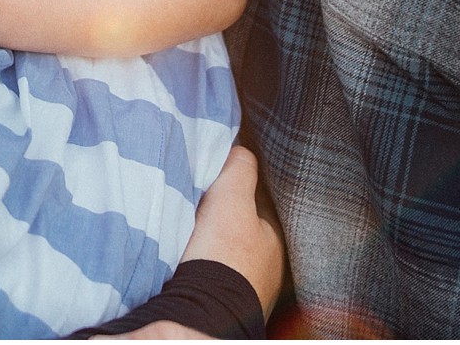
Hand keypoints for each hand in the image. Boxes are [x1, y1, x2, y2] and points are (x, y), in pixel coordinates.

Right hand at [179, 145, 285, 316]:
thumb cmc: (224, 255)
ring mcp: (247, 292)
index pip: (256, 207)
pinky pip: (212, 278)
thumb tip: (240, 150)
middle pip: (241, 234)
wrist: (203, 311)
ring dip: (210, 249)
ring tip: (187, 238)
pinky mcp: (223, 307)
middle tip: (196, 212)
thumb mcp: (231, 199)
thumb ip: (238, 169)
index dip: (234, 194)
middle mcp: (267, 270)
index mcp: (274, 242)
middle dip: (222, 225)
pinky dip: (202, 270)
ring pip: (226, 258)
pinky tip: (185, 265)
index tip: (212, 188)